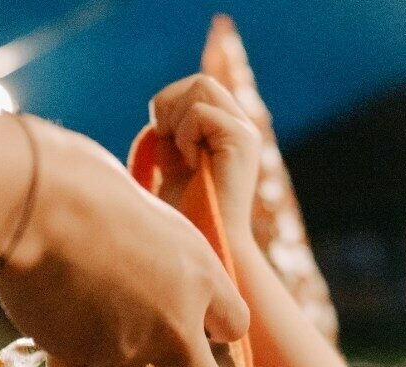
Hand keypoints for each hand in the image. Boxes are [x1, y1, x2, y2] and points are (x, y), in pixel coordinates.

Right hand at [0, 121, 248, 366]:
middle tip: (146, 345)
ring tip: (79, 309)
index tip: (188, 315)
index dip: (210, 325)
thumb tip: (151, 265)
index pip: (235, 324)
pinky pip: (78, 364)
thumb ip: (160, 255)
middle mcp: (176, 320)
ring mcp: (130, 347)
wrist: (33, 205)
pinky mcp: (85, 358)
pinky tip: (50, 308)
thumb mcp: (144, 214)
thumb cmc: (85, 187)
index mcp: (200, 273)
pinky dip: (65, 348)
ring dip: (107, 355)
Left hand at [149, 75, 261, 254]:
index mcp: (228, 130)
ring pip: (201, 88)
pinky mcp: (241, 140)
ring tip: (180, 155)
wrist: (208, 245)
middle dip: (169, 105)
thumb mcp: (173, 166)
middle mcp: (241, 126)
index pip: (197, 88)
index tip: (161, 140)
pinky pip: (200, 113)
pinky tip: (191, 164)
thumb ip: (171, 135)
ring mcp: (245, 131)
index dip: (169, 104)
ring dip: (177, 119)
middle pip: (199, 82)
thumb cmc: (188, 216)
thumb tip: (161, 108)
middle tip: (164, 142)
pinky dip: (184, 136)